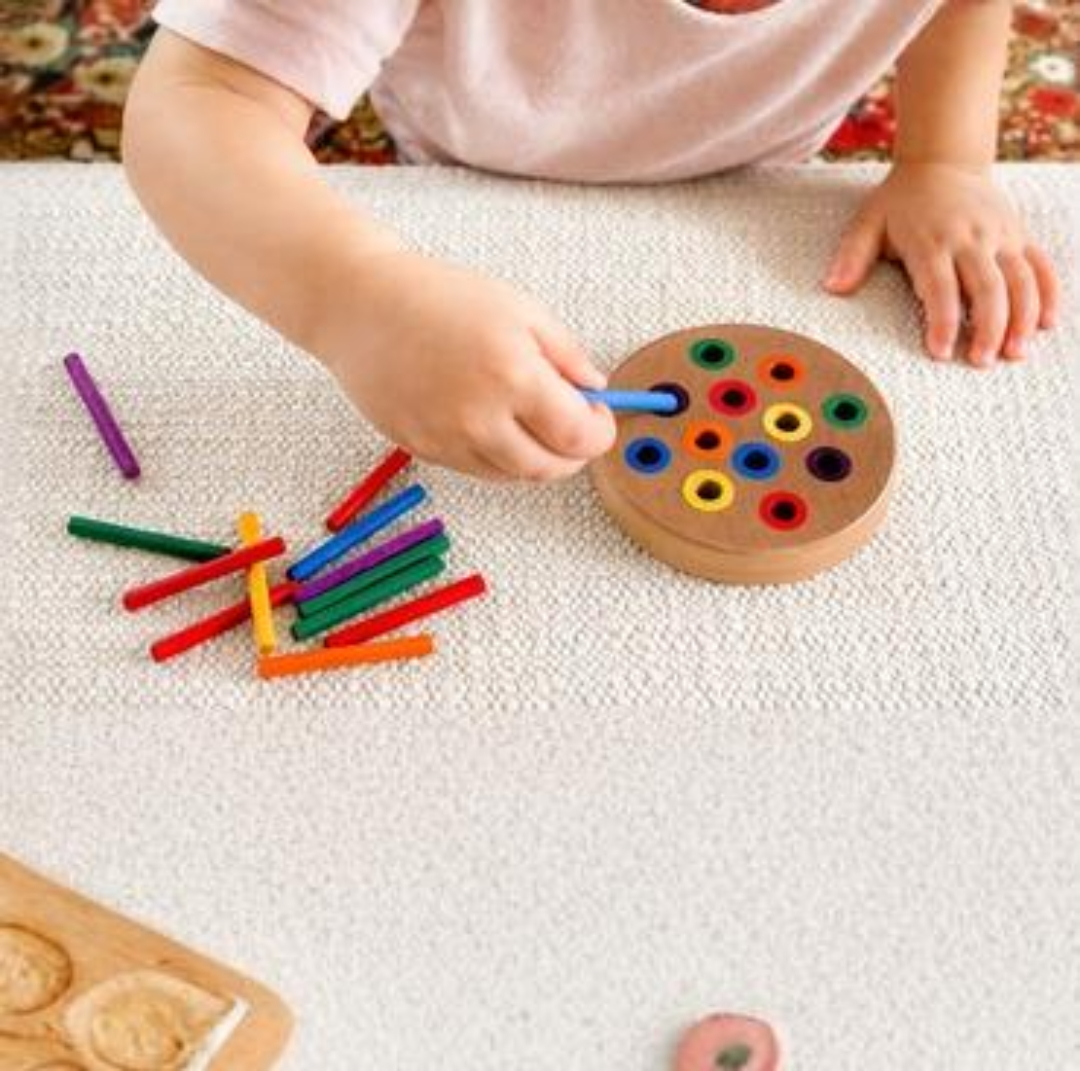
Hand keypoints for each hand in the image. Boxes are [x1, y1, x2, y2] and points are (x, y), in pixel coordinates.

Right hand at [315, 250, 616, 479]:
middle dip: (572, 453)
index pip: (579, 437)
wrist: (362, 306)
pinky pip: (477, 469)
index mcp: (514, 376)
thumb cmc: (438, 297)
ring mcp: (449, 440)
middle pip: (550, 469)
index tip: (599, 417)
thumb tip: (596, 390)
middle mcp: (481, 418)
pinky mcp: (423, 450)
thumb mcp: (521, 310)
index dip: (599, 433)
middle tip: (572, 427)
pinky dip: (497, 455)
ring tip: (529, 419)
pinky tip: (492, 421)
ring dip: (535, 457)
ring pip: (513, 476)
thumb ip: (567, 355)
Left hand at [824, 162, 1059, 366]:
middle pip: (988, 288)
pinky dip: (1048, 294)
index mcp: (931, 241)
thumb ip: (852, 256)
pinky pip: (1041, 266)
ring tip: (1016, 353)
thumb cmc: (901, 202)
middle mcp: (971, 239)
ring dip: (1023, 318)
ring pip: (1021, 280)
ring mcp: (1000, 236)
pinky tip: (1046, 324)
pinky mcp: (1019, 235)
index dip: (943, 321)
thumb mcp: (869, 223)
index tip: (942, 352)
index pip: (941, 288)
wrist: (943, 161)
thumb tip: (833, 287)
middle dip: (988, 327)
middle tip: (982, 361)